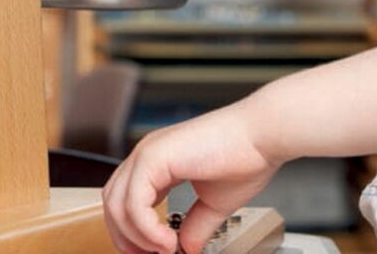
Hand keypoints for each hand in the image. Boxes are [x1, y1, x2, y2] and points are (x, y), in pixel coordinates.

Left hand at [102, 103, 279, 253]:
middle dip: (127, 237)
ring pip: (116, 204)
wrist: (264, 135)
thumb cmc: (248, 155)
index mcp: (161, 160)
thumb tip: (187, 248)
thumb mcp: (215, 202)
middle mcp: (149, 152)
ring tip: (165, 250)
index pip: (126, 198)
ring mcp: (149, 152)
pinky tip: (168, 241)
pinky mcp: (154, 156)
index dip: (133, 231)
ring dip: (136, 237)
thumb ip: (195, 225)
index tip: (154, 252)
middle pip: (113, 202)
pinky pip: (133, 204)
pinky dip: (145, 230)